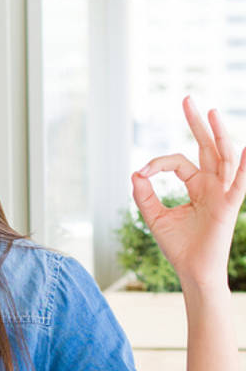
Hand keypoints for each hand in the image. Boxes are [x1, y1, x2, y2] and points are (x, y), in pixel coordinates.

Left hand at [131, 96, 245, 290]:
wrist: (192, 271)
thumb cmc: (178, 246)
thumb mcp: (155, 218)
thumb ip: (144, 196)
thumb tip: (134, 173)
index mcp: (198, 186)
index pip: (179, 161)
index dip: (158, 163)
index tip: (141, 172)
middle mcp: (213, 185)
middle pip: (208, 147)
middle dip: (198, 124)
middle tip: (187, 99)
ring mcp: (223, 194)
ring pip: (224, 158)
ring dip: (219, 135)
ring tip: (210, 113)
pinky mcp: (228, 207)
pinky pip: (239, 184)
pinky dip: (244, 166)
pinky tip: (245, 148)